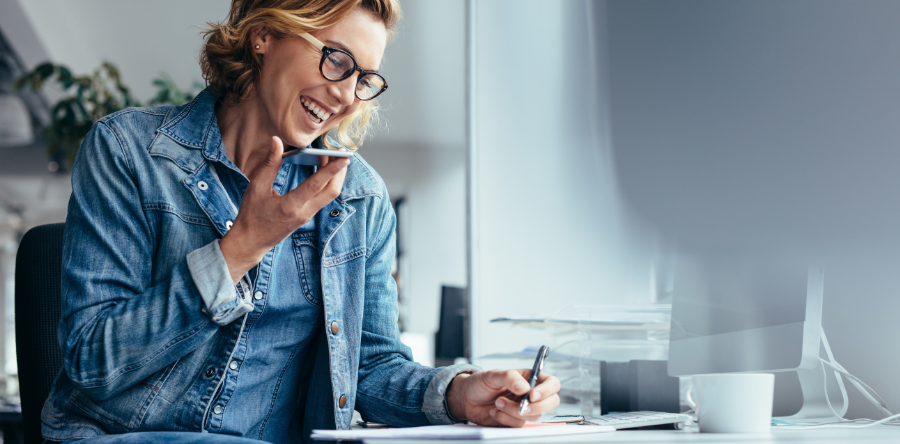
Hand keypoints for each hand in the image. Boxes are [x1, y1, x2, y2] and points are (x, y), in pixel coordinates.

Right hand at [219, 136, 348, 281]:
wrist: (251, 242)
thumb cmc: (251, 215)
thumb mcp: (256, 187)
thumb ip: (269, 164)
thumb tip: (276, 141)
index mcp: (291, 206)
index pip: (316, 185)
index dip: (331, 170)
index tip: (344, 158)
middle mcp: (304, 212)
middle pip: (332, 191)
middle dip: (340, 171)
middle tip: (342, 153)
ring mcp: (308, 215)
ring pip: (330, 195)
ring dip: (335, 176)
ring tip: (333, 157)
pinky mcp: (307, 215)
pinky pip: (323, 197)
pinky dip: (326, 182)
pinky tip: (322, 169)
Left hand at [445, 369, 559, 426]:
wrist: (467, 399)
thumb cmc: (480, 383)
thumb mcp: (492, 375)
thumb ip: (509, 377)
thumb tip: (524, 387)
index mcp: (529, 378)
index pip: (551, 383)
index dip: (547, 390)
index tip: (532, 395)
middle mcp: (530, 394)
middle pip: (551, 403)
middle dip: (535, 407)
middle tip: (520, 406)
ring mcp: (524, 409)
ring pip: (533, 416)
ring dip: (513, 411)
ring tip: (498, 403)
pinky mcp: (515, 421)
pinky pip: (519, 425)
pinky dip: (505, 419)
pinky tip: (495, 412)